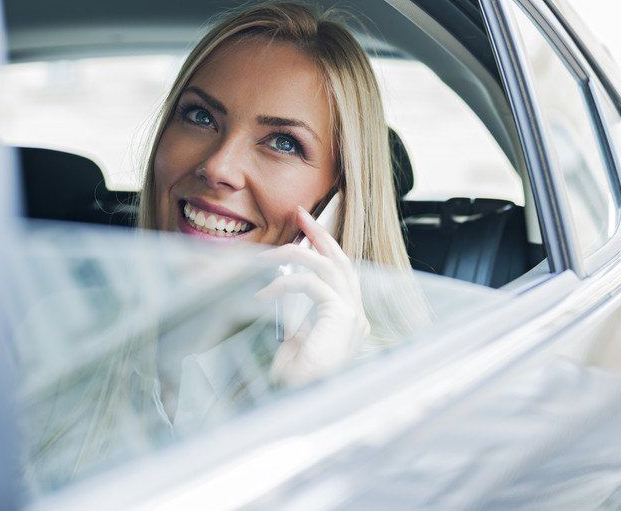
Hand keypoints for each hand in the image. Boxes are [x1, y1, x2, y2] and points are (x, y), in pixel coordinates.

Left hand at [255, 205, 369, 386]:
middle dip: (320, 234)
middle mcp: (357, 316)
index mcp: (349, 321)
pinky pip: (312, 284)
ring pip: (329, 266)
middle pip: (342, 261)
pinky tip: (263, 292)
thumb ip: (297, 317)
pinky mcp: (343, 317)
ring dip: (296, 252)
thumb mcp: (295, 342)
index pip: (340, 273)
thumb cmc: (297, 383)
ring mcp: (354, 315)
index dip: (324, 248)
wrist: (302, 405)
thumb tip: (281, 291)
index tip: (305, 229)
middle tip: (300, 214)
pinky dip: (285, 282)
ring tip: (265, 253)